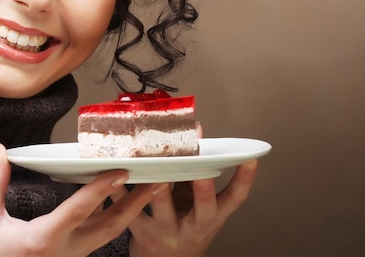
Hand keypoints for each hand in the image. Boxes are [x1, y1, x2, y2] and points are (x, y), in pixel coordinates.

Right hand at [0, 143, 155, 256]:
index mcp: (44, 239)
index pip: (79, 210)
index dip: (101, 190)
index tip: (122, 172)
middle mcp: (65, 250)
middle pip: (110, 226)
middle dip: (136, 203)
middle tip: (157, 181)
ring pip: (110, 233)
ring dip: (132, 211)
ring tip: (150, 188)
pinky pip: (102, 237)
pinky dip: (117, 218)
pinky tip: (124, 203)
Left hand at [113, 159, 258, 256]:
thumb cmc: (184, 223)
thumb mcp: (197, 202)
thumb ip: (196, 170)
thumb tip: (196, 131)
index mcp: (212, 215)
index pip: (235, 199)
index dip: (245, 180)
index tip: (250, 160)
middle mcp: (194, 225)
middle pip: (204, 209)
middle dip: (203, 190)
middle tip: (201, 171)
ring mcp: (168, 231)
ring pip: (165, 212)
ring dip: (160, 192)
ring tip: (156, 172)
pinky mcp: (142, 233)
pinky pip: (130, 212)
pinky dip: (121, 194)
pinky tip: (114, 178)